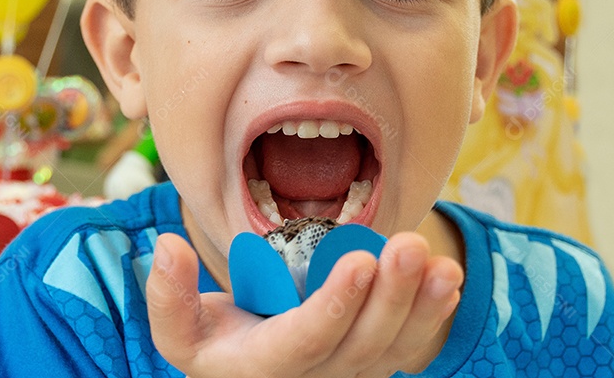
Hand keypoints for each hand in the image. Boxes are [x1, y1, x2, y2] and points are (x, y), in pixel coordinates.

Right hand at [146, 231, 462, 377]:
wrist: (246, 365)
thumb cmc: (214, 340)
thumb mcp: (178, 329)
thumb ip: (167, 296)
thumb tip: (166, 248)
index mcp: (261, 370)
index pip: (304, 342)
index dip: (333, 306)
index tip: (357, 260)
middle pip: (360, 345)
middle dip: (391, 297)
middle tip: (409, 247)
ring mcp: (347, 375)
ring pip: (391, 348)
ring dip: (420, 307)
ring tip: (439, 264)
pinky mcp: (370, 363)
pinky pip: (406, 347)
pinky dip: (431, 318)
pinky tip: (447, 283)